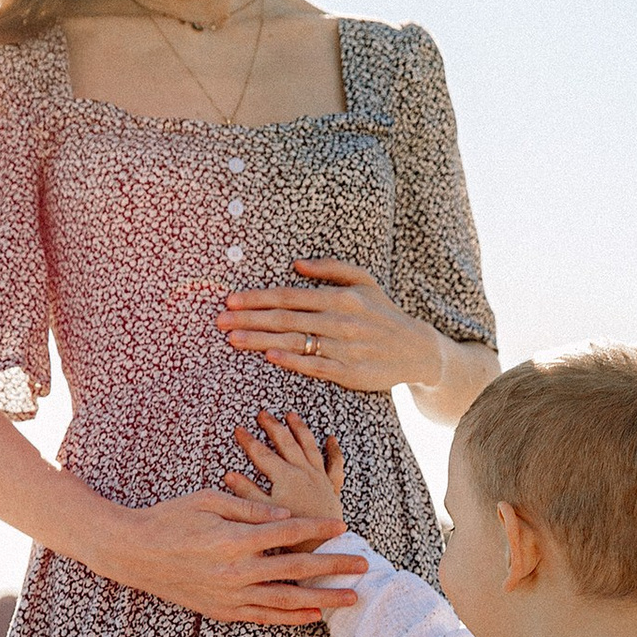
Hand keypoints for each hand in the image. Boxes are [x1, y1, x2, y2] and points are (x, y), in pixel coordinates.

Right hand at [85, 488, 362, 623]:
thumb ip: (250, 507)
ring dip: (322, 599)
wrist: (133, 553)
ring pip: (286, 600)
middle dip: (334, 567)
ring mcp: (230, 594)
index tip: (344, 527)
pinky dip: (290, 618)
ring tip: (350, 598)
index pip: (289, 533)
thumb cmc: (170, 518)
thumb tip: (286, 516)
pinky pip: (263, 616)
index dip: (319, 530)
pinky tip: (313, 616)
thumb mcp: (208, 500)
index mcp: (235, 538)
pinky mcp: (221, 610)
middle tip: (364, 566)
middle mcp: (237, 570)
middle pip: (297, 570)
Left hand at [221, 257, 440, 397]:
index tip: (230, 301)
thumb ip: (332, 268)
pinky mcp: (349, 372)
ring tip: (232, 340)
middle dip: (249, 320)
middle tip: (219, 322)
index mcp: (341, 297)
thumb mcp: (364, 281)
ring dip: (260, 340)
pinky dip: (292, 360)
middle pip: (286, 319)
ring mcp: (344, 347)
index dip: (258, 298)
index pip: (290, 296)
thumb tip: (297, 265)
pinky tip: (269, 356)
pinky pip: (315, 366)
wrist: (416, 349)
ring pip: (295, 342)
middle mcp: (340, 321)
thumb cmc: (384, 313)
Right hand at [221, 409, 347, 528]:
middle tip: (263, 413)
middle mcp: (303, 472)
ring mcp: (319, 477)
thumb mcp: (264, 513)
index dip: (249, 440)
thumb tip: (229, 475)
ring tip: (292, 415)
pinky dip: (333, 450)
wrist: (321, 544)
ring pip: (310, 445)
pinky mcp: (331, 486)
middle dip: (273, 426)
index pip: (262, 453)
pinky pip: (334, 464)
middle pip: (286, 442)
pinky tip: (331, 439)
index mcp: (284, 477)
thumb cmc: (291, 533)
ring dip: (300, 429)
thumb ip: (246, 492)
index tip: (239, 429)